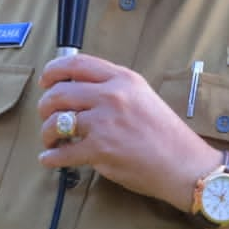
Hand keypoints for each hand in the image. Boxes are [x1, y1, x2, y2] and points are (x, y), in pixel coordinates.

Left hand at [36, 53, 220, 208]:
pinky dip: (51, 157)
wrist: (183, 164)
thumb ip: (113, 89)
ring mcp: (104, 122)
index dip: (54, 71)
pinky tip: (50, 159)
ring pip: (57, 122)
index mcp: (123, 79)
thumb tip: (77, 90)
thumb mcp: (142, 97)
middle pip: (59, 93)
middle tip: (46, 115)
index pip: (77, 64)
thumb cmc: (165, 134)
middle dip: (45, 106)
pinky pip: (63, 152)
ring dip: (46, 132)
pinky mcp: (100, 149)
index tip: (46, 81)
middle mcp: (112, 96)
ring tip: (50, 140)